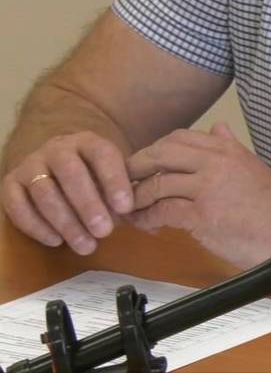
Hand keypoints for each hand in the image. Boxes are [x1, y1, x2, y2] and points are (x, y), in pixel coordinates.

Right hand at [2, 131, 133, 254]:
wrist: (54, 165)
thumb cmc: (92, 175)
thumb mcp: (111, 176)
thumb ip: (123, 193)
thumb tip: (141, 220)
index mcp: (88, 142)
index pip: (102, 155)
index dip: (114, 180)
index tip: (125, 208)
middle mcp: (57, 149)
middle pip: (70, 174)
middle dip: (88, 205)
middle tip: (104, 232)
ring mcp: (30, 165)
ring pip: (44, 192)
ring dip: (65, 222)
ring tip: (86, 246)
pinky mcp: (10, 184)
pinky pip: (17, 206)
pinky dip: (36, 226)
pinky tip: (56, 241)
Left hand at [125, 123, 270, 268]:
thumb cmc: (270, 204)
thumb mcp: (251, 166)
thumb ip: (230, 146)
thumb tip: (217, 127)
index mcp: (227, 149)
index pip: (179, 138)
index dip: (155, 149)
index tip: (145, 163)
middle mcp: (215, 162)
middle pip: (161, 154)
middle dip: (136, 167)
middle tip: (123, 181)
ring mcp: (207, 187)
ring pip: (157, 184)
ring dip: (136, 197)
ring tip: (128, 208)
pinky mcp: (201, 215)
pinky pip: (162, 211)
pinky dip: (146, 217)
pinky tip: (144, 223)